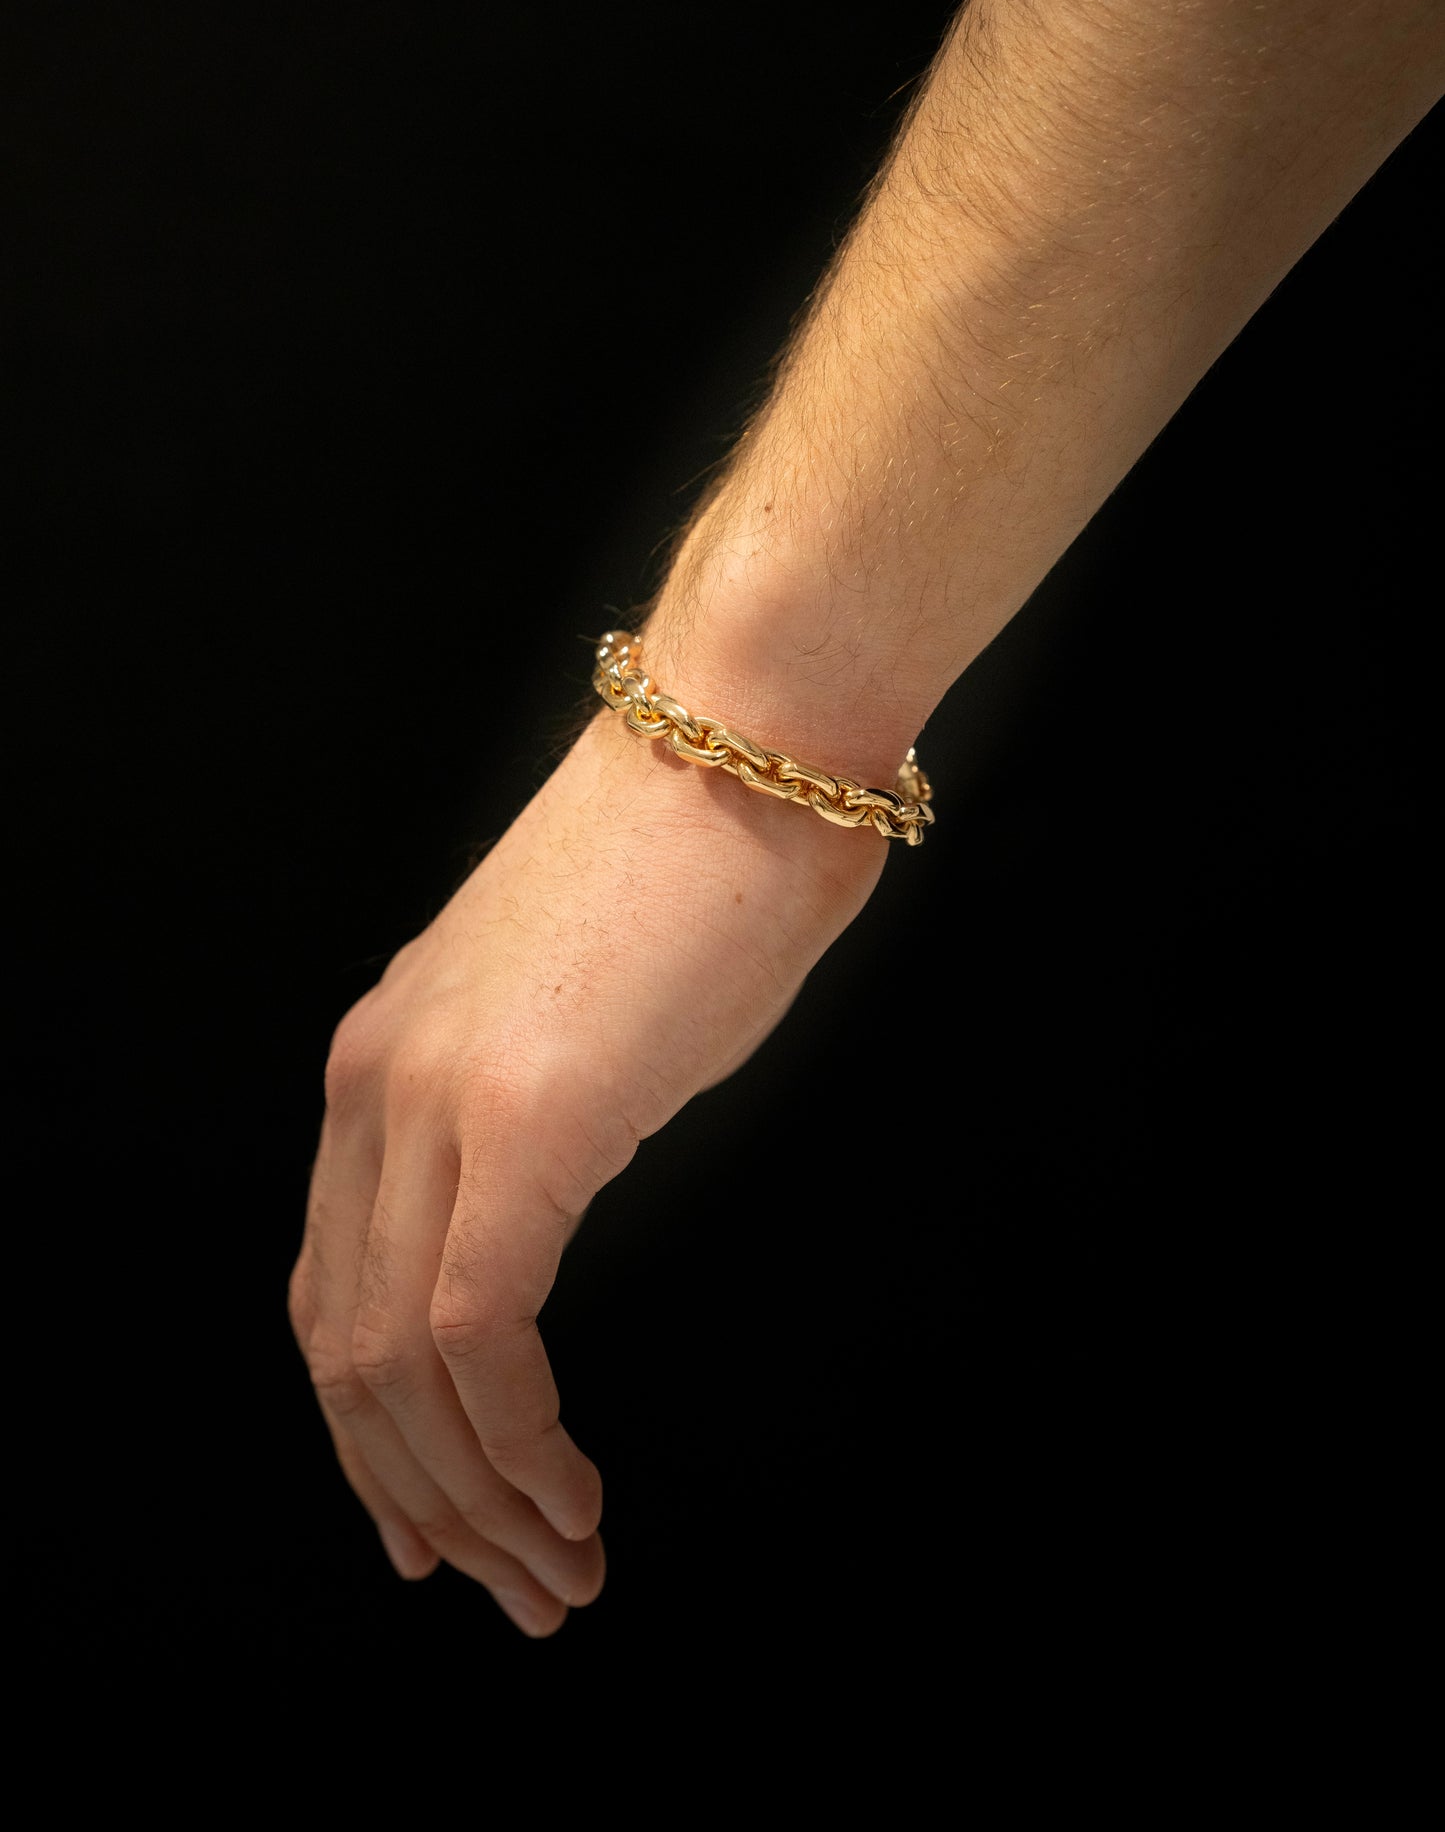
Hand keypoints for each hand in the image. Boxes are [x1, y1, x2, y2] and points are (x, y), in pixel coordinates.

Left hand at [288, 708, 885, 1635]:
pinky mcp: (520, 1124)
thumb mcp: (589, 1012)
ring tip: (555, 1579)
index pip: (333, 1285)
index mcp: (385, 1060)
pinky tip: (569, 1501)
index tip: (430, 1521)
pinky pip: (475, 1336)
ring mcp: (435, 1102)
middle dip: (416, 1498)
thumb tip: (554, 1191)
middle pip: (339, 1346)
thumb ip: (543, 1112)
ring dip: (474, 1499)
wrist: (750, 736)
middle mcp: (376, 1087)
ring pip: (394, 1365)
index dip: (369, 1428)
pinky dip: (513, 1445)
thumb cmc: (705, 861)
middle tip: (502, 1591)